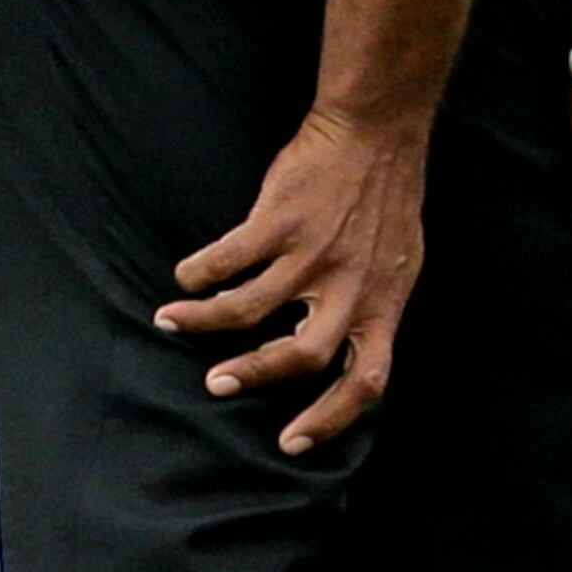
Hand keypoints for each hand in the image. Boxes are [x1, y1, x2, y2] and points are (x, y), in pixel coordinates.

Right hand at [158, 106, 428, 453]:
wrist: (377, 130)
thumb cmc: (387, 198)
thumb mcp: (398, 263)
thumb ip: (371, 306)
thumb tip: (345, 346)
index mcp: (383, 304)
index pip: (366, 380)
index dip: (330, 419)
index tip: (292, 442)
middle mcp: (350, 287)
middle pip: (300, 355)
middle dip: (253, 375)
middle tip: (216, 384)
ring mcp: (314, 253)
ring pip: (249, 308)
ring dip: (204, 322)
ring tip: (173, 322)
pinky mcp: (281, 219)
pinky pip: (228, 259)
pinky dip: (199, 274)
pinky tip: (186, 277)